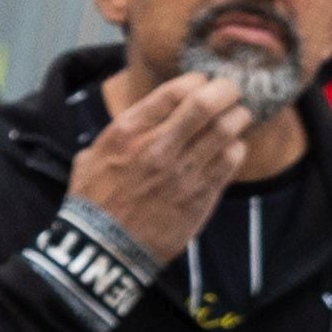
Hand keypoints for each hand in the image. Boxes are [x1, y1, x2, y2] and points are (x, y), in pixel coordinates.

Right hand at [63, 71, 250, 267]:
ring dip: (238, 117)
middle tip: (232, 89)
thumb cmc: (94, 203)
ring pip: (225, 132)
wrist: (105, 251)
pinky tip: (234, 146)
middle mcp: (157, 148)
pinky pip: (229, 163)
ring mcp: (181, 174)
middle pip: (205, 105)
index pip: (174, 91)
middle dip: (225, 90)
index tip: (203, 82)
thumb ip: (120, 133)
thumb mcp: (92, 156)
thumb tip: (144, 117)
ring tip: (240, 115)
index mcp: (128, 132)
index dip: (196, 81)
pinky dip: (236, 148)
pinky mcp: (199, 199)